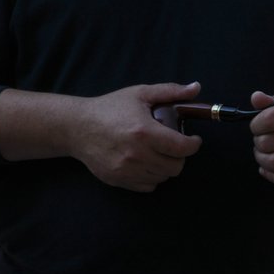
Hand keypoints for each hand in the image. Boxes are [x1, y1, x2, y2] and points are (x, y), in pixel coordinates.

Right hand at [73, 82, 202, 192]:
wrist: (77, 127)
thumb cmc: (110, 108)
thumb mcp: (140, 94)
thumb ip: (170, 91)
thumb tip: (196, 87)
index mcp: (145, 132)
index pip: (182, 148)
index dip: (194, 144)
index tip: (193, 140)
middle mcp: (137, 154)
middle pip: (175, 167)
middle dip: (180, 156)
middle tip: (175, 146)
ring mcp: (126, 170)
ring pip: (163, 177)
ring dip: (166, 166)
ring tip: (160, 153)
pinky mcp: (118, 180)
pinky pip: (147, 186)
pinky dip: (152, 177)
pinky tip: (147, 163)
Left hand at [249, 91, 273, 186]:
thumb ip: (270, 101)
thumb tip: (255, 97)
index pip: (266, 120)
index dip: (255, 126)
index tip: (259, 128)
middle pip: (266, 143)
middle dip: (258, 143)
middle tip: (263, 142)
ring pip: (273, 163)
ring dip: (262, 160)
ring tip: (263, 155)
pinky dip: (271, 175)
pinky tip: (268, 168)